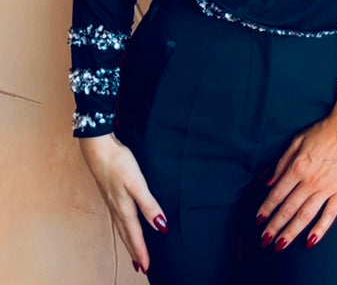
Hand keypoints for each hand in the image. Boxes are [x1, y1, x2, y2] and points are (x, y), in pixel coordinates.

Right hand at [79, 133, 166, 273]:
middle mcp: (116, 208)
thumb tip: (160, 227)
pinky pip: (117, 217)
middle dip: (133, 251)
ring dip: (127, 240)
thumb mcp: (137, 183)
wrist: (98, 147)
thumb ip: (148, 205)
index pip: (135, 235)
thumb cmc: (118, 163)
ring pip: (120, 226)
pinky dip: (122, 226)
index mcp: (124, 208)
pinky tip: (123, 222)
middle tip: (139, 266)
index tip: (146, 268)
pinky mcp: (109, 192)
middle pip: (126, 234)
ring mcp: (111, 200)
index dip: (141, 251)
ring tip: (132, 250)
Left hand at [256, 100, 336, 250]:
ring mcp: (327, 188)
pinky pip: (330, 214)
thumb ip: (282, 163)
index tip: (258, 220)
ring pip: (306, 215)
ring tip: (280, 245)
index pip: (278, 194)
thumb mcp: (296, 142)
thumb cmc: (321, 132)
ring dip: (291, 231)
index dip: (266, 208)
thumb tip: (269, 183)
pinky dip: (320, 229)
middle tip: (264, 241)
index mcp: (297, 167)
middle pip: (289, 208)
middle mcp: (310, 181)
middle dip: (275, 226)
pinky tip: (310, 241)